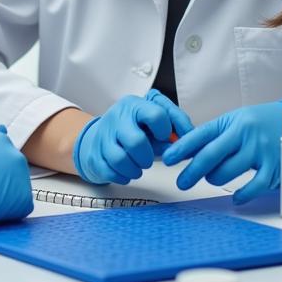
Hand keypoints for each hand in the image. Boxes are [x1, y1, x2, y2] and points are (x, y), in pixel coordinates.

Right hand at [73, 90, 194, 184]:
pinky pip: (111, 172)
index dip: (166, 131)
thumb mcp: (153, 124)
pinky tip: (127, 170)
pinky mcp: (95, 156)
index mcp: (134, 105)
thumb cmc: (133, 131)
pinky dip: (124, 176)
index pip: (157, 115)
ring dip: (135, 168)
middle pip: (136, 142)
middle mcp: (117, 117)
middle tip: (148, 157)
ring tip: (138, 165)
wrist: (98, 138)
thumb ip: (172, 130)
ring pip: (121, 159)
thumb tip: (187, 146)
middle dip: (147, 156)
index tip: (164, 138)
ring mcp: (103, 136)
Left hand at [161, 100, 281, 203]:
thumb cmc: (261, 123)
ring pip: (227, 172)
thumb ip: (215, 135)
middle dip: (192, 171)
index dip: (182, 148)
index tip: (167, 158)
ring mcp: (261, 152)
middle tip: (182, 181)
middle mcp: (245, 135)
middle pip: (211, 156)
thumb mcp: (236, 121)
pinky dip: (242, 194)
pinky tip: (235, 196)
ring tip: (212, 178)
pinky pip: (253, 187)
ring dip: (214, 179)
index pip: (201, 134)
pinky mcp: (275, 169)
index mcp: (233, 122)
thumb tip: (187, 150)